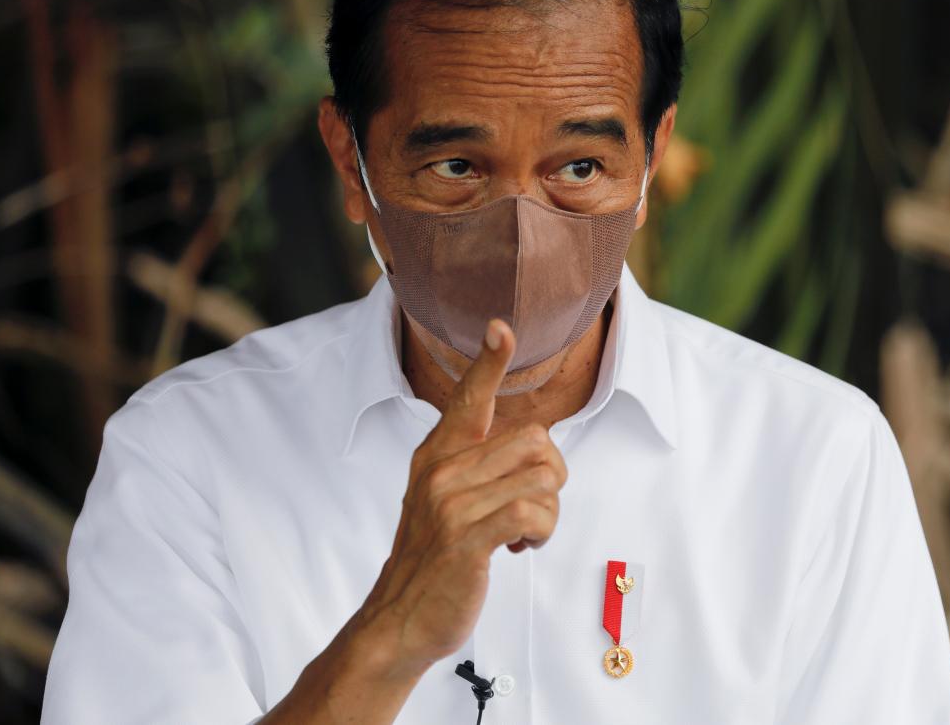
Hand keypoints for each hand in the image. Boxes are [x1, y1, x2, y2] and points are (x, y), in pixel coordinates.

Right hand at [351, 318, 567, 681]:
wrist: (398, 620)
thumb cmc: (432, 560)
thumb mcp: (444, 501)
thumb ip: (477, 468)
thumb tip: (535, 449)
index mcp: (437, 454)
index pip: (468, 397)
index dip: (488, 362)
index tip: (501, 329)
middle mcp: (441, 470)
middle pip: (537, 439)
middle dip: (551, 477)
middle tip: (529, 510)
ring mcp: (451, 503)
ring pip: (543, 477)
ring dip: (549, 512)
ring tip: (522, 533)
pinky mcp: (466, 538)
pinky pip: (533, 512)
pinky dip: (541, 532)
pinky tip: (518, 548)